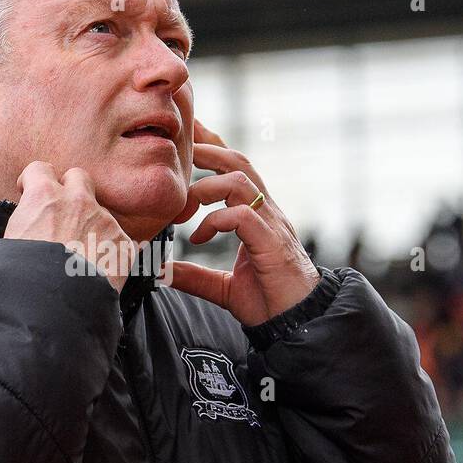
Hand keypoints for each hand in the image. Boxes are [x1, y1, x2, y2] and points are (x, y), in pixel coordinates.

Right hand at [6, 161, 135, 294]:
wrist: (54, 306)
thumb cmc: (24, 277)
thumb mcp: (11, 241)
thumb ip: (26, 221)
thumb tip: (30, 221)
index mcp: (44, 196)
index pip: (40, 168)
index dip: (35, 180)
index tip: (31, 192)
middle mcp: (78, 201)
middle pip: (79, 176)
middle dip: (71, 189)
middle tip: (63, 212)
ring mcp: (104, 220)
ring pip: (100, 214)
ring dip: (91, 228)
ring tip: (81, 257)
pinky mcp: (123, 243)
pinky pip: (118, 241)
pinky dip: (109, 253)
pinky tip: (98, 271)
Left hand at [168, 120, 319, 326]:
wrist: (299, 323)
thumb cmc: (270, 301)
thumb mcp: (223, 287)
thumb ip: (195, 275)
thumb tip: (163, 271)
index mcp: (257, 216)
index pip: (235, 171)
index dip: (213, 150)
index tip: (187, 138)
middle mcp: (266, 213)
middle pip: (239, 163)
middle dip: (208, 148)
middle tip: (179, 146)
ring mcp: (271, 225)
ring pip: (240, 182)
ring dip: (206, 186)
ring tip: (184, 207)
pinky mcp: (271, 243)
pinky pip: (242, 216)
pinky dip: (215, 221)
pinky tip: (199, 237)